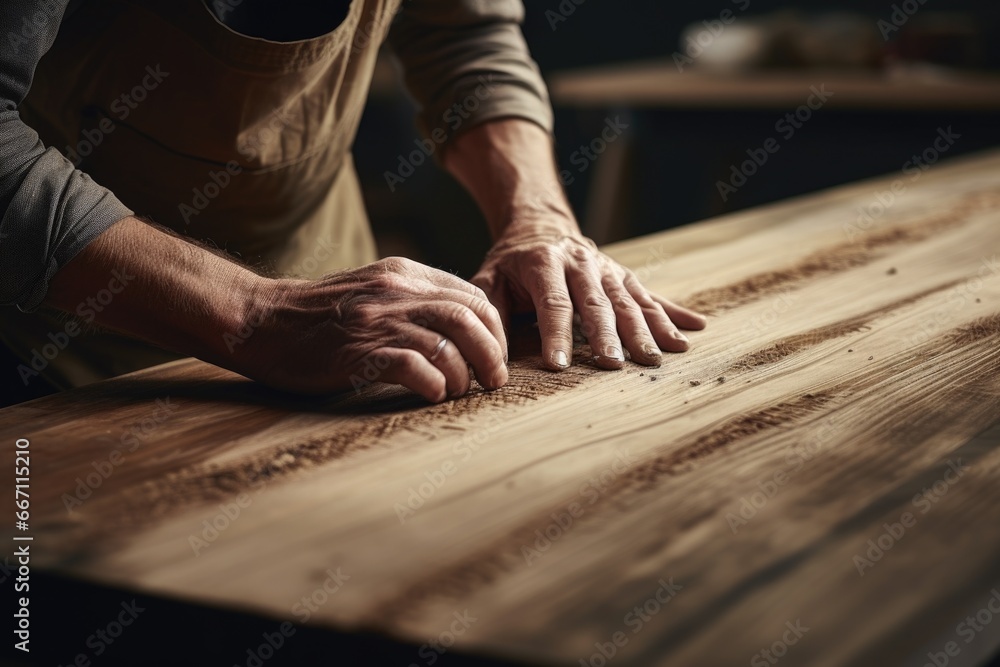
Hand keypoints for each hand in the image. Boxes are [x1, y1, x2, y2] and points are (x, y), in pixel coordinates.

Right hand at [237, 257, 507, 401]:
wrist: (261, 321)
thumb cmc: (321, 315)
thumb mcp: (374, 290)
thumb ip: (414, 298)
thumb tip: (463, 328)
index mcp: (404, 274)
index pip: (473, 297)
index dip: (494, 331)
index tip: (492, 358)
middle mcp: (395, 292)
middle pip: (469, 319)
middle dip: (491, 355)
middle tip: (492, 381)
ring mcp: (376, 321)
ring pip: (448, 343)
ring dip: (463, 375)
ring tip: (457, 391)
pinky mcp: (358, 352)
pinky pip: (414, 367)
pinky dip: (433, 384)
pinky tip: (431, 394)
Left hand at [472, 228, 706, 370]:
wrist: (540, 224)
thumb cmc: (510, 262)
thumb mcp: (489, 279)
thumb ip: (489, 312)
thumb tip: (488, 354)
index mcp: (544, 262)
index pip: (553, 302)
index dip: (556, 334)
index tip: (559, 365)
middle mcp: (581, 262)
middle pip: (597, 302)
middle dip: (608, 335)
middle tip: (614, 366)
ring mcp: (607, 268)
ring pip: (628, 300)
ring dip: (645, 329)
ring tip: (656, 358)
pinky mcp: (624, 275)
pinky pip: (651, 295)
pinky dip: (673, 314)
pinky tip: (693, 331)